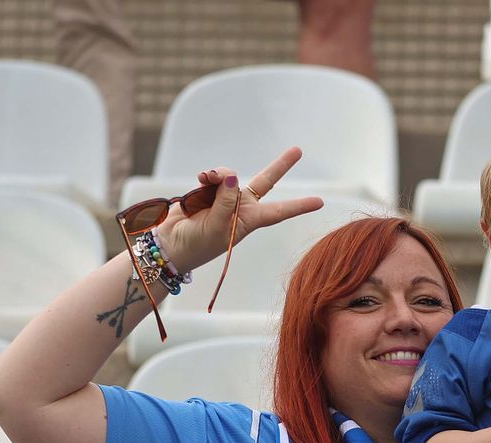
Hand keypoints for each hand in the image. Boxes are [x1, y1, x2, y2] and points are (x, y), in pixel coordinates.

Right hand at [156, 147, 323, 272]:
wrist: (170, 244)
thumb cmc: (197, 244)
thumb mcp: (217, 227)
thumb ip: (226, 200)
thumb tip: (232, 175)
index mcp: (249, 221)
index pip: (279, 212)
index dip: (298, 206)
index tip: (320, 202)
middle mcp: (240, 207)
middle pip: (265, 182)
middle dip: (280, 166)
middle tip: (298, 150)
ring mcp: (224, 197)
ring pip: (230, 176)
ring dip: (220, 174)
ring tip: (207, 178)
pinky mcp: (208, 190)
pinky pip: (213, 176)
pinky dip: (208, 175)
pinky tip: (201, 178)